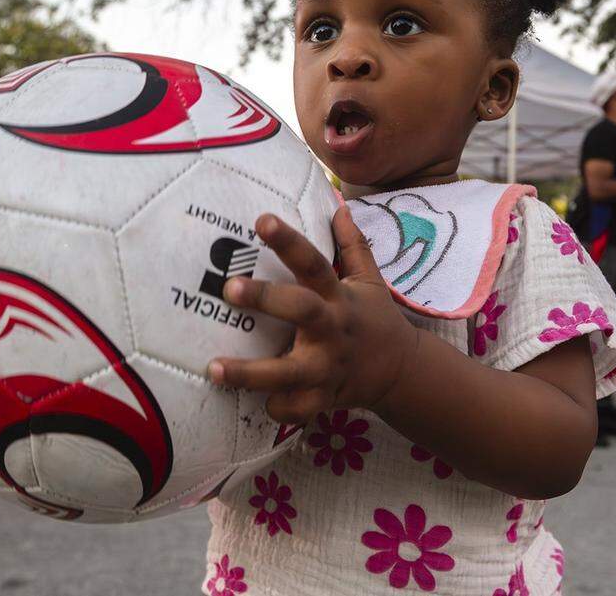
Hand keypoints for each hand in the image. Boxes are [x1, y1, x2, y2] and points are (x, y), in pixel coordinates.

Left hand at [208, 207, 416, 423]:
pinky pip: (297, 409)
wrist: (402, 372)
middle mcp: (332, 330)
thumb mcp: (371, 280)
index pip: (314, 262)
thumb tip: (340, 206)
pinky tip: (256, 404)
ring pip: (288, 373)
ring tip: (213, 368)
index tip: (262, 220)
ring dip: (250, 373)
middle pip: (301, 310)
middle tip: (229, 288)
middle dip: (266, 300)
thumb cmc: (375, 320)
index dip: (289, 241)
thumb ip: (354, 245)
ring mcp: (328, 367)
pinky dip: (278, 408)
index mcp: (339, 297)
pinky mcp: (325, 398)